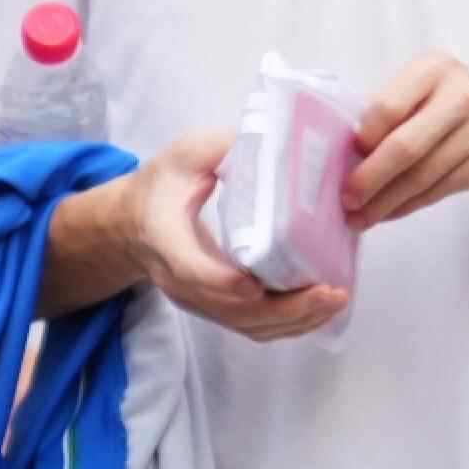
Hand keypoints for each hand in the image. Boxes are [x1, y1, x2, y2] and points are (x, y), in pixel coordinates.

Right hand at [126, 131, 348, 342]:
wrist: (133, 223)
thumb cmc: (162, 185)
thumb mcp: (184, 154)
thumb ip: (223, 148)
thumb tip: (275, 141)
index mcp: (165, 238)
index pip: (190, 269)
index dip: (222, 281)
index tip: (255, 285)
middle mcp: (181, 280)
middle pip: (232, 310)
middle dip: (284, 308)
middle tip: (327, 292)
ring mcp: (200, 300)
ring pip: (247, 325)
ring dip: (295, 320)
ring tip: (335, 300)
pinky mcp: (217, 308)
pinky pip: (254, 327)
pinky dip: (290, 324)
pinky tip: (320, 308)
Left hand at [346, 54, 468, 223]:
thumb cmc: (458, 105)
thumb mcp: (428, 87)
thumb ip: (393, 107)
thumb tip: (346, 148)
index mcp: (435, 69)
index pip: (388, 106)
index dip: (362, 137)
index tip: (344, 157)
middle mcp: (461, 96)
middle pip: (405, 146)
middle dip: (370, 178)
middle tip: (347, 198)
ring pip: (420, 176)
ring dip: (385, 201)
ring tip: (360, 216)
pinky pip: (436, 191)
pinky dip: (406, 205)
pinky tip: (388, 211)